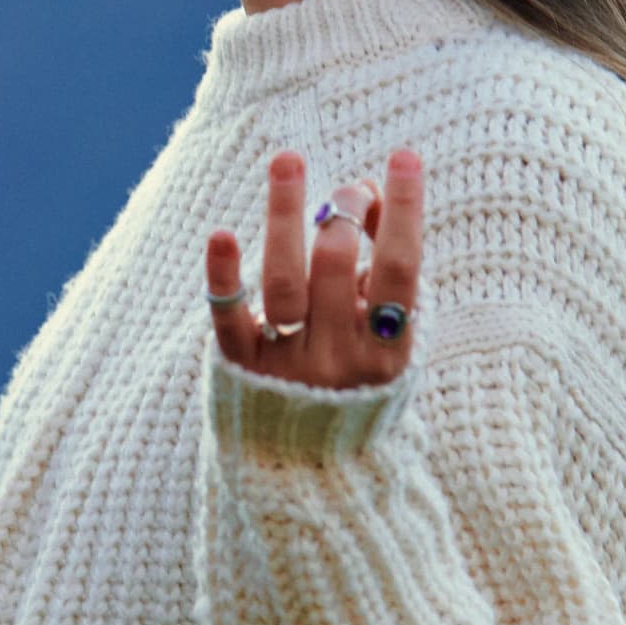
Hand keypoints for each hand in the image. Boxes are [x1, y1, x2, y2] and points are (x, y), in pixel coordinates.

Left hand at [208, 146, 420, 390]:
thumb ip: (382, 268)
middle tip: (348, 189)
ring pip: (283, 281)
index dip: (404, 210)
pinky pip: (230, 319)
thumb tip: (364, 192)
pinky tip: (221, 234)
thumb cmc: (358, 376)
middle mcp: (340, 360)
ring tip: (288, 161)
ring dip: (284, 214)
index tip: (403, 157)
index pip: (400, 269)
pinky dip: (224, 277)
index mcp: (389, 352)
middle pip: (334, 266)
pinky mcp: (243, 367)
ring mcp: (289, 366)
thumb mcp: (387, 333)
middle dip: (342, 211)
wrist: (312, 467)